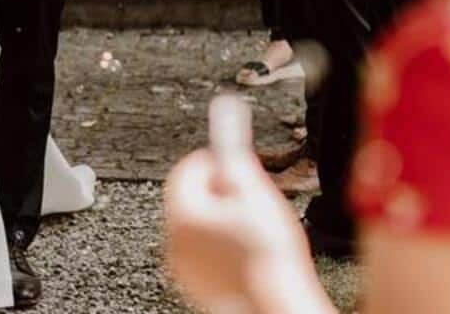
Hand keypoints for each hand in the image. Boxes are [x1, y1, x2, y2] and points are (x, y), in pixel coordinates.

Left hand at [162, 149, 326, 313]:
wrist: (274, 298)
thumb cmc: (269, 253)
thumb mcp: (258, 194)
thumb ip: (236, 165)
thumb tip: (228, 152)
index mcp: (185, 211)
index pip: (188, 168)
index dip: (212, 161)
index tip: (229, 162)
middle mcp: (175, 236)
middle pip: (187, 196)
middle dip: (212, 191)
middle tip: (241, 196)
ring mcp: (181, 262)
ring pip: (192, 225)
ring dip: (212, 219)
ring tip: (244, 226)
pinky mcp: (191, 281)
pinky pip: (197, 252)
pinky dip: (213, 245)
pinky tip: (238, 249)